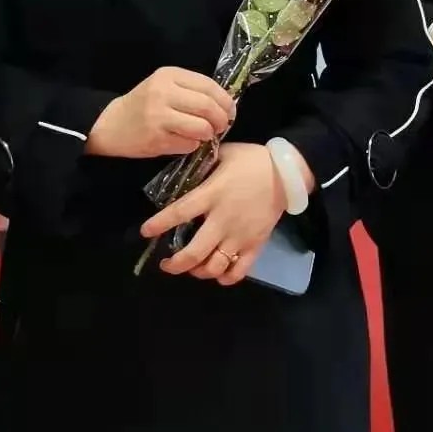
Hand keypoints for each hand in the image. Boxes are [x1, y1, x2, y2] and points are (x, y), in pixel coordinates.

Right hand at [85, 67, 233, 159]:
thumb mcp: (165, 87)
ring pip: (201, 126)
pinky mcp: (156, 138)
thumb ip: (191, 90)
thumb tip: (225, 104)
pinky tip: (187, 142)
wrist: (110, 125)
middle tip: (222, 126)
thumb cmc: (144, 105)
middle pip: (208, 106)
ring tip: (205, 135)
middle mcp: (164, 92)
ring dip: (209, 134)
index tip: (230, 111)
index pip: (209, 85)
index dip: (225, 100)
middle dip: (222, 119)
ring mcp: (159, 115)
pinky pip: (189, 143)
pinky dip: (194, 145)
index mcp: (169, 75)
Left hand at [140, 142, 290, 284]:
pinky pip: (239, 270)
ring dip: (198, 272)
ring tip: (191, 268)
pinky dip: (226, 277)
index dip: (159, 224)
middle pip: (194, 252)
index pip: (179, 213)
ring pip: (215, 266)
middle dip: (175, 264)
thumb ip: (202, 165)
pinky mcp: (256, 244)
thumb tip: (183, 170)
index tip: (145, 232)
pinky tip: (218, 273)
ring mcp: (241, 235)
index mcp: (213, 194)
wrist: (287, 172)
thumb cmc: (252, 159)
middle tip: (166, 264)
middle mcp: (224, 220)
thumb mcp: (223, 154)